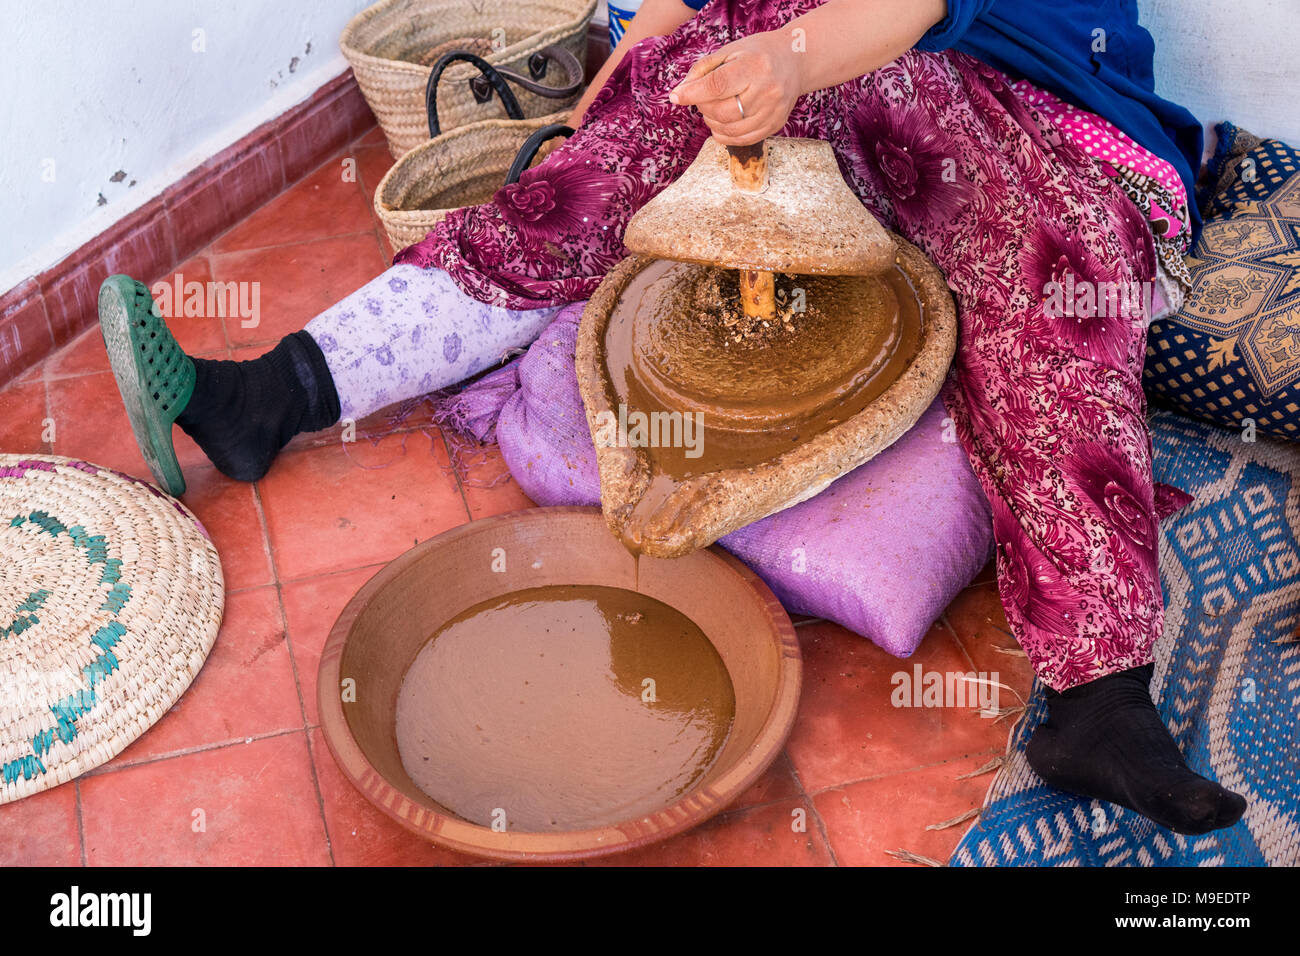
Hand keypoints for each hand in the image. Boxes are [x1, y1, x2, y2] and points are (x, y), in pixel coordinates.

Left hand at [668, 31, 802, 145]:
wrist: (794, 60)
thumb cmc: (757, 53)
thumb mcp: (729, 51)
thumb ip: (702, 70)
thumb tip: (678, 94)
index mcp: (755, 66)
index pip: (717, 86)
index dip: (693, 94)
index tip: (676, 97)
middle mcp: (767, 90)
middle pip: (722, 111)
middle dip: (704, 108)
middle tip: (702, 99)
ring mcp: (773, 110)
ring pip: (730, 129)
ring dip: (713, 123)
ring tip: (712, 109)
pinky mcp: (776, 124)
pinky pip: (744, 139)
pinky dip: (726, 135)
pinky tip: (721, 125)